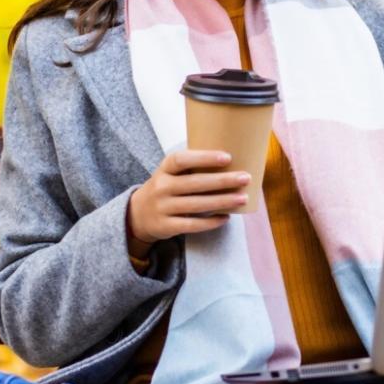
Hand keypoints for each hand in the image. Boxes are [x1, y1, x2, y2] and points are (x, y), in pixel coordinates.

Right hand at [127, 149, 250, 245]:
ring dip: (222, 201)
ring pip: (197, 205)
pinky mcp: (166, 226)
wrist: (137, 215)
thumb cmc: (165, 188)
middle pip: (195, 183)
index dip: (204, 158)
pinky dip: (211, 222)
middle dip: (222, 181)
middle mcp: (161, 187)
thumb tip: (230, 162)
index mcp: (164, 169)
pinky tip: (226, 218)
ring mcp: (162, 208)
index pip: (182, 160)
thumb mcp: (169, 174)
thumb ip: (191, 168)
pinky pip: (192, 225)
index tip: (227, 157)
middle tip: (246, 178)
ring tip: (242, 199)